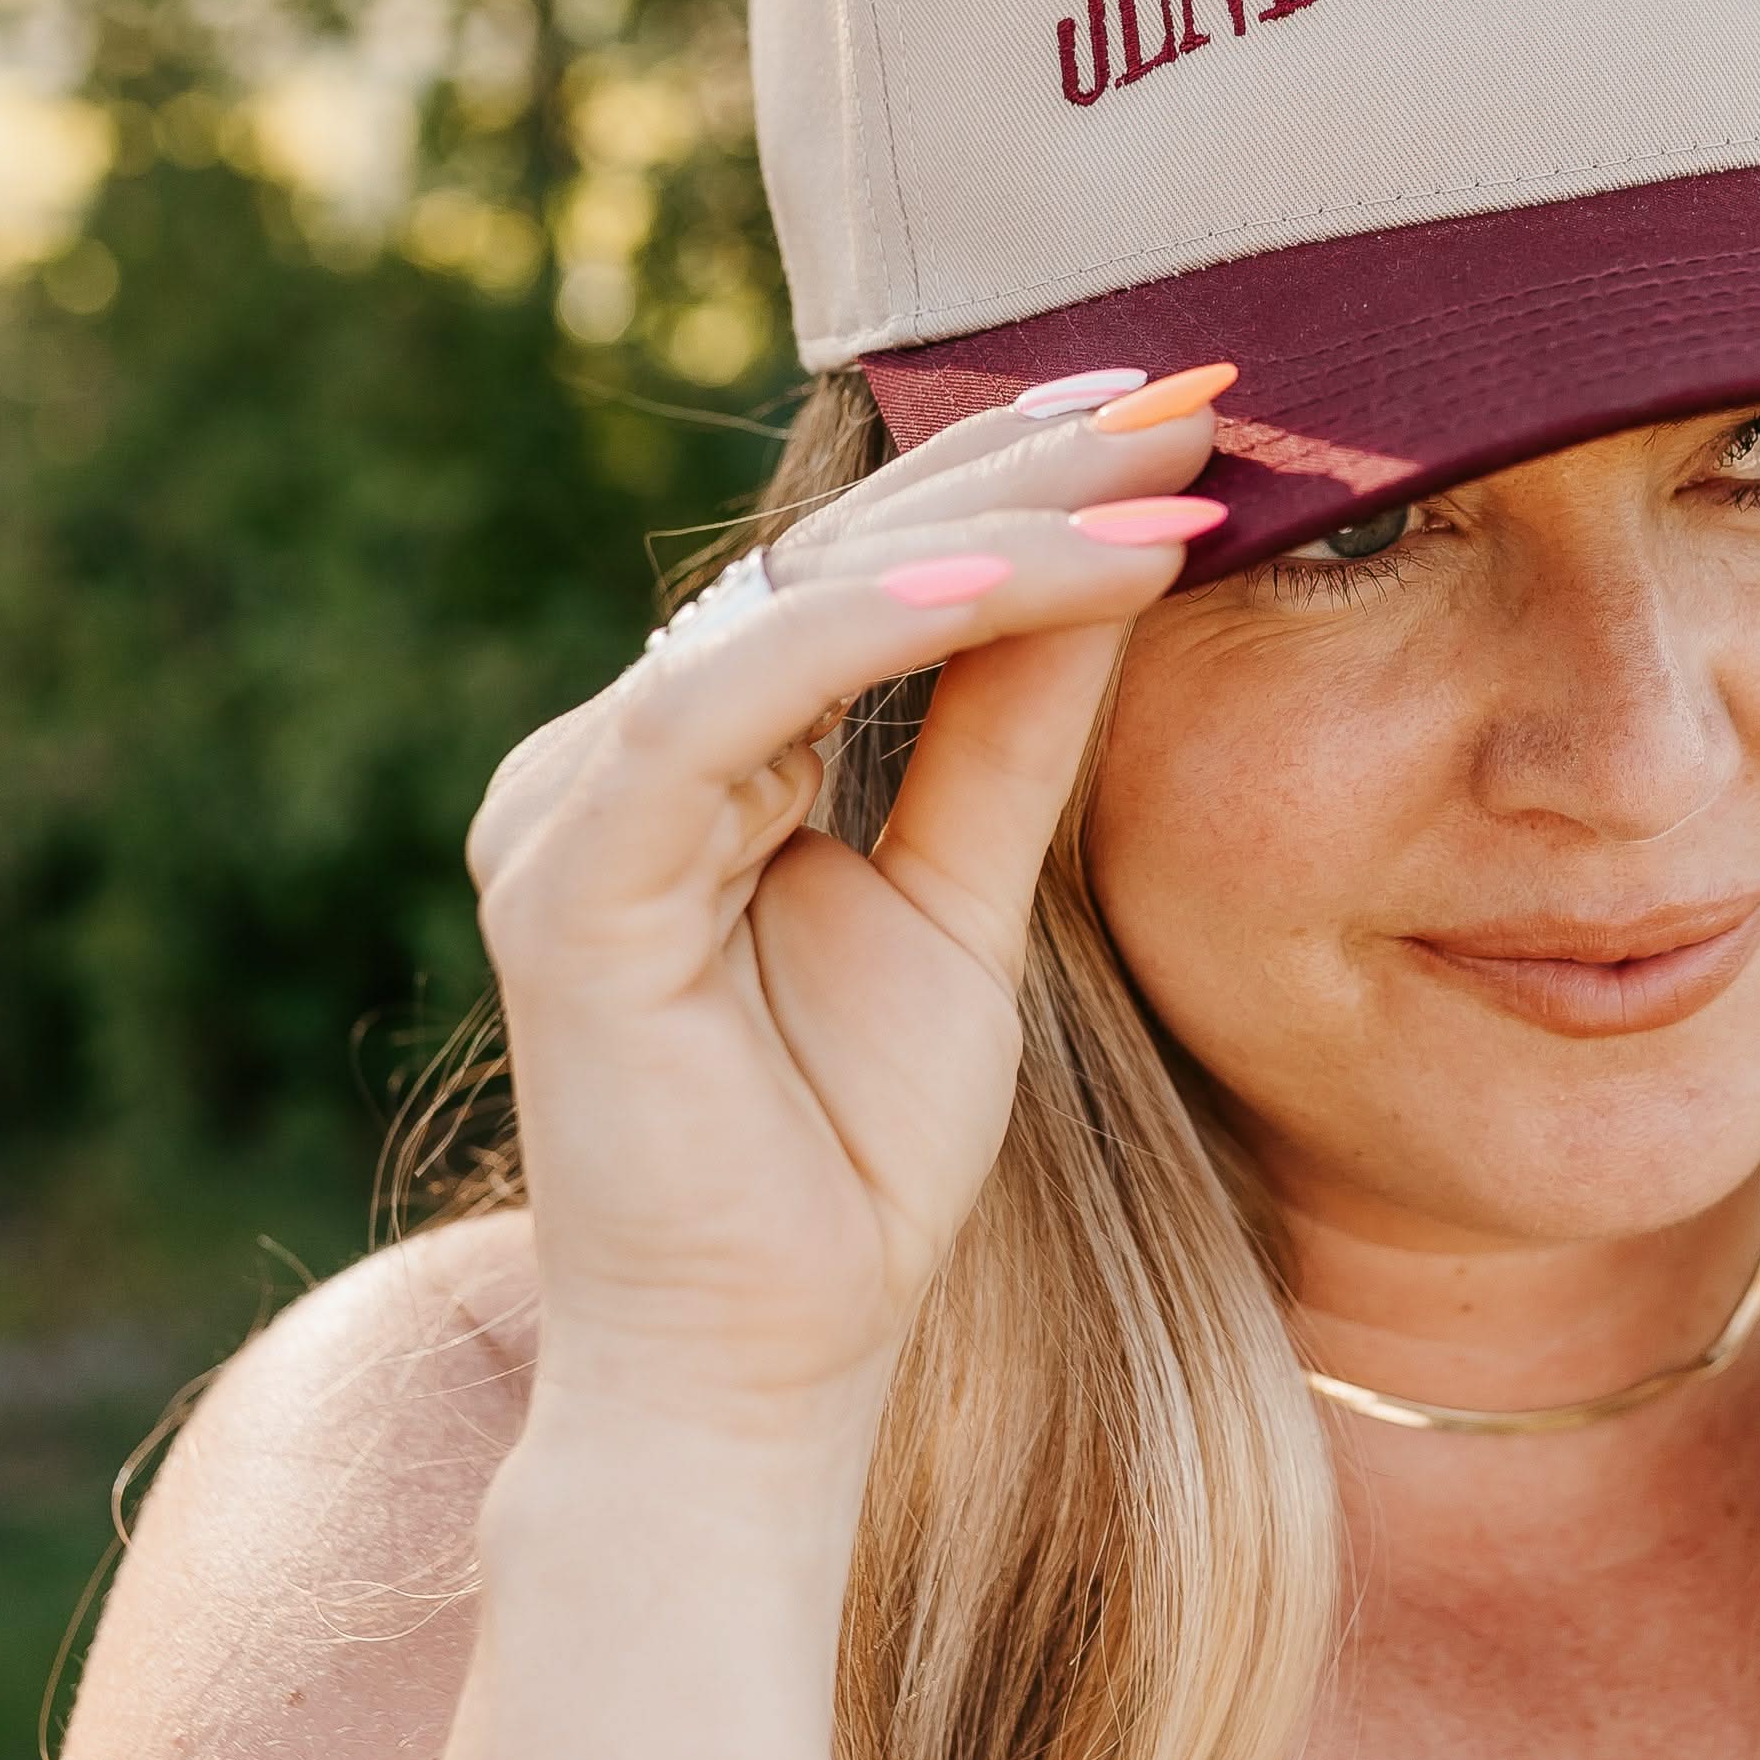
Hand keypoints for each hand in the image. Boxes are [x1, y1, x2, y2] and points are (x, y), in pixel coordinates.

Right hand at [462, 369, 1232, 1455]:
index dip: (1018, 476)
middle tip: (1193, 394)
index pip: (868, 569)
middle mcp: (619, 755)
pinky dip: (870, 633)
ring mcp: (573, 804)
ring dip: (987, 530)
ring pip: (793, 604)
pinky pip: (724, 708)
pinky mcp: (565, 875)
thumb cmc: (854, 1152)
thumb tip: (1113, 560)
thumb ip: (1011, 735)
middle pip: (836, 555)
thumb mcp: (969, 904)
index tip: (1182, 410)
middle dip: (1024, 465)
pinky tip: (1012, 580)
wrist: (767, 1365)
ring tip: (1157, 481)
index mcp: (697, 755)